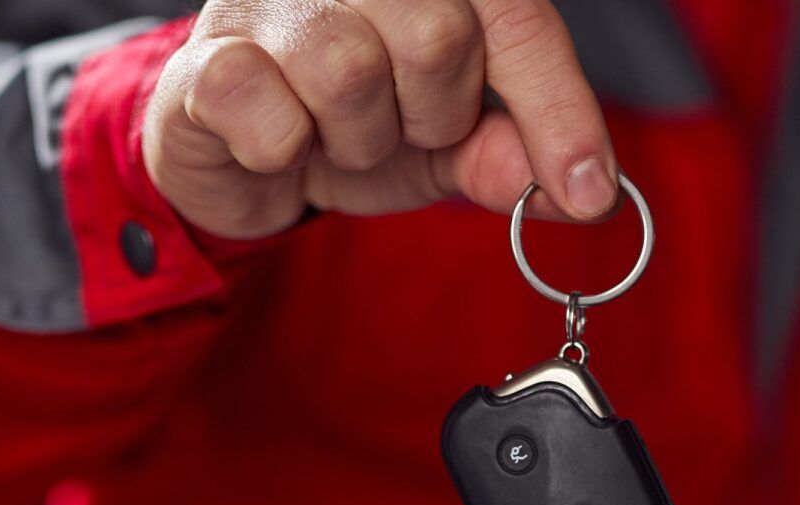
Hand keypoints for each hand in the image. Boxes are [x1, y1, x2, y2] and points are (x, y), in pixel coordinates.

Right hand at [142, 0, 617, 238]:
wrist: (237, 154)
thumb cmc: (351, 127)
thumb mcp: (446, 146)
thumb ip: (509, 155)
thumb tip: (581, 190)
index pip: (515, 18)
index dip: (558, 109)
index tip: (588, 191)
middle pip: (436, 39)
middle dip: (430, 118)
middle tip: (395, 128)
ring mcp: (274, 0)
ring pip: (351, 75)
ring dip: (354, 141)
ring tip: (331, 135)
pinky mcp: (211, 56)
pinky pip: (273, 119)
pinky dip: (283, 153)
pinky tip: (274, 141)